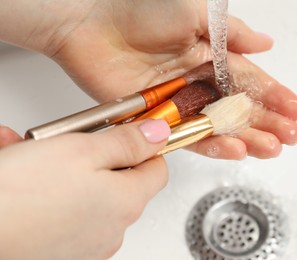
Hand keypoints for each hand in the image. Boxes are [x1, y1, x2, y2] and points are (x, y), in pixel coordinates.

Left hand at [0, 0, 296, 159]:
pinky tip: (235, 149)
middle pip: (238, 107)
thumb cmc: (138, 11)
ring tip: (271, 148)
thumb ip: (231, 33)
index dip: (274, 95)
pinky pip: (189, 135)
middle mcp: (198, 82)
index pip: (249, 80)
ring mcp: (180, 102)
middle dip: (267, 121)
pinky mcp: (159, 118)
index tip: (296, 110)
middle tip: (289, 136)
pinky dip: (212, 143)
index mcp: (209, 56)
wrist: (90, 26)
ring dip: (247, 138)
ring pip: (219, 126)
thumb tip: (266, 44)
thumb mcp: (193, 13)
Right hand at [0, 120, 170, 258]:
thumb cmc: (20, 196)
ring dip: (66, 172)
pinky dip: (53, 194)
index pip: (157, 168)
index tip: (123, 134)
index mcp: (127, 202)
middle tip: (66, 143)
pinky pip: (68, 213)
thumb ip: (127, 142)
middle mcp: (113, 229)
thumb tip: (158, 134)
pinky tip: (27, 181)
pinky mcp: (63, 252)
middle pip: (120, 181)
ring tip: (33, 158)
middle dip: (95, 156)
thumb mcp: (82, 150)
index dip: (142, 146)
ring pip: (89, 194)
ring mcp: (89, 245)